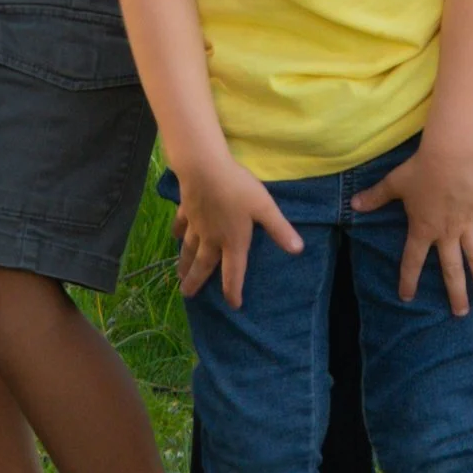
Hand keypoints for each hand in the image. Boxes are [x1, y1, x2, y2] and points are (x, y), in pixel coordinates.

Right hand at [173, 153, 303, 308]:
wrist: (204, 168)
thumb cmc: (237, 188)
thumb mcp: (264, 208)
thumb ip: (280, 229)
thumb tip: (298, 250)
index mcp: (233, 241)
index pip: (234, 272)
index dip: (233, 290)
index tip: (232, 305)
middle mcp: (212, 238)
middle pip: (203, 265)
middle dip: (196, 281)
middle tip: (187, 295)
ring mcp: (197, 224)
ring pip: (189, 249)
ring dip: (184, 263)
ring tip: (178, 275)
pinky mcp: (187, 209)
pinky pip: (182, 225)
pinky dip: (178, 233)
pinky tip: (175, 237)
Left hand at [352, 136, 472, 313]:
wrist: (448, 156)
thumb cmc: (419, 171)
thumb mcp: (393, 184)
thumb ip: (375, 197)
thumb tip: (353, 203)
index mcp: (423, 229)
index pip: (412, 261)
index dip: (408, 280)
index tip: (406, 297)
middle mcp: (446, 233)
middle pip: (451, 269)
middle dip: (456, 293)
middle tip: (460, 313)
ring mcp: (467, 224)